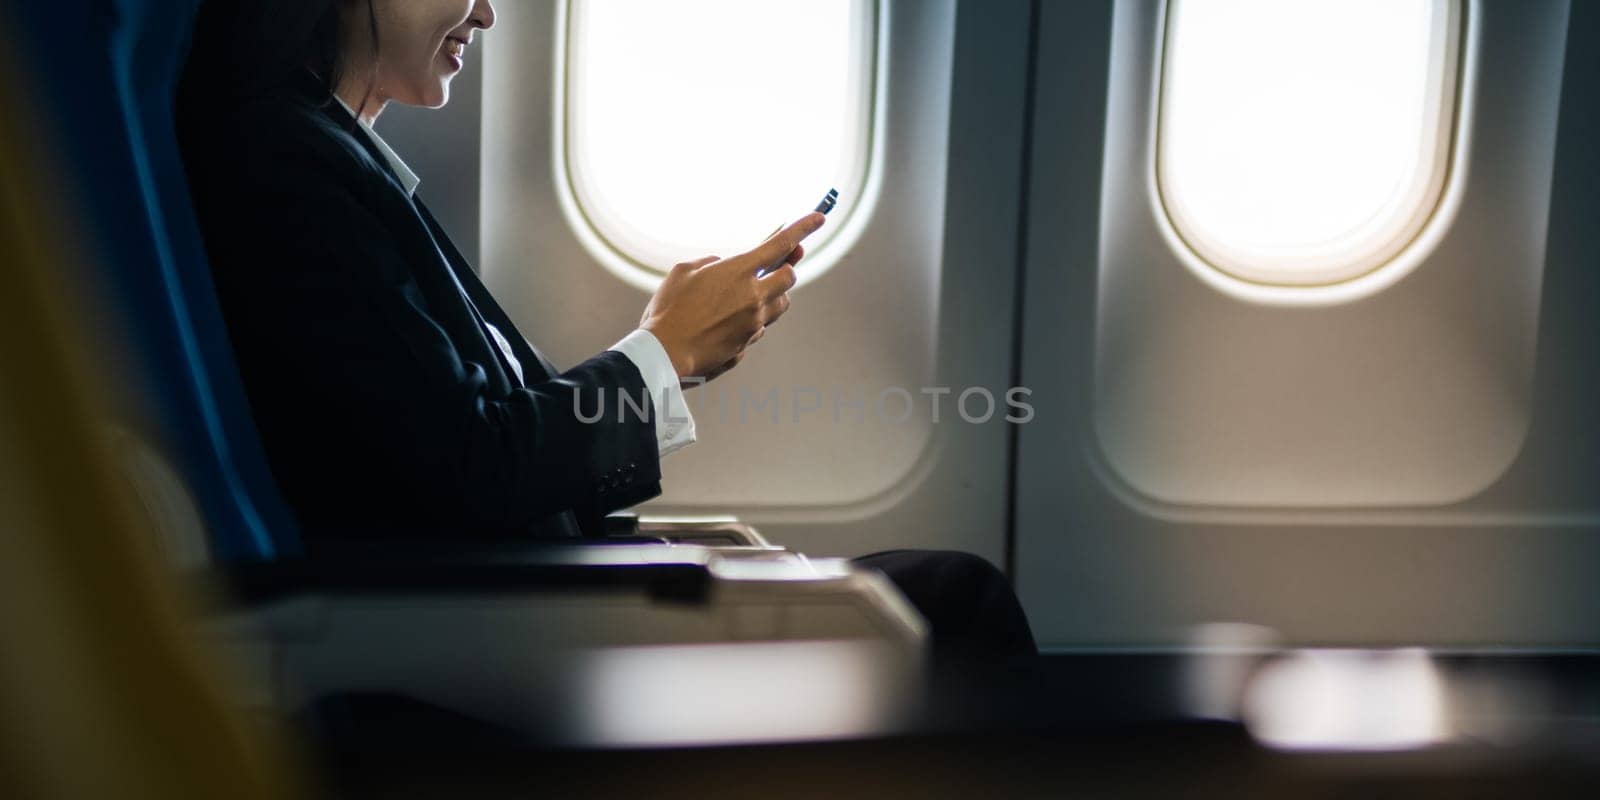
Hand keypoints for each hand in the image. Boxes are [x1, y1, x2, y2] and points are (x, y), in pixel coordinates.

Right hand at [639, 212, 824, 383]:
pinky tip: (729, 321)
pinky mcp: (746, 345)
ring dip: (773, 296)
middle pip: (789, 278)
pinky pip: (759, 328)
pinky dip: (751, 320)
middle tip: (780, 263)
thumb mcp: (683, 272)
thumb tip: (722, 265)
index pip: (781, 244)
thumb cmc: (669, 309)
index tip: (819, 217)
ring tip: (753, 293)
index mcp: (739, 272)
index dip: (803, 228)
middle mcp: (753, 298)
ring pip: (780, 306)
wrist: (664, 354)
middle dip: (786, 268)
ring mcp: (753, 324)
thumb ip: (710, 263)